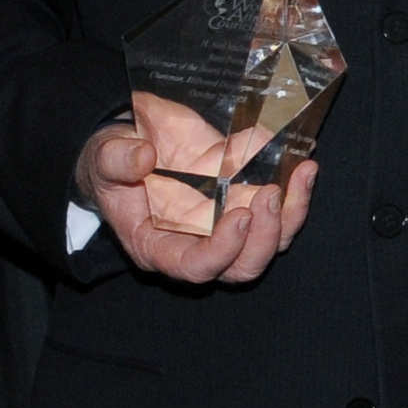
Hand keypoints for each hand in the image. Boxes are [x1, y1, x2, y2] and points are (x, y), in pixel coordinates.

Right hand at [74, 120, 316, 283]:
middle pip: (244, 265)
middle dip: (265, 236)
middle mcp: (198, 243)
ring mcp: (226, 223)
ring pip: (273, 241)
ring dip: (292, 213)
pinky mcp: (244, 198)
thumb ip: (116, 160)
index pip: (197, 267)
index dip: (223, 249)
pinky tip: (304, 163)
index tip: (240, 213)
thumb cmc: (113, 160)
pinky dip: (297, 191)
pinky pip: (281, 210)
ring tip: (301, 174)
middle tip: (270, 193)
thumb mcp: (103, 156)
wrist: (133, 140)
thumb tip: (143, 158)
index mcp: (158, 245)